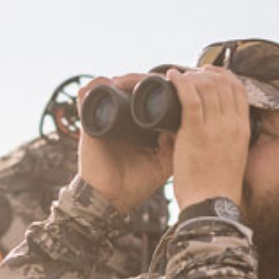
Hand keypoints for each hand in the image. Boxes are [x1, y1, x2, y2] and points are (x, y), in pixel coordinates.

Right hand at [76, 74, 172, 213]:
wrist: (111, 199)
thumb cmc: (136, 182)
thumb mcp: (165, 161)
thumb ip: (178, 143)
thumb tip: (190, 118)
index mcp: (138, 124)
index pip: (148, 95)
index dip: (160, 85)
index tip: (177, 82)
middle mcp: (120, 117)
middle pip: (131, 86)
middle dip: (145, 78)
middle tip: (162, 79)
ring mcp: (104, 118)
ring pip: (112, 86)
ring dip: (124, 79)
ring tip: (136, 81)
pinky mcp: (89, 124)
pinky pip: (87, 97)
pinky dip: (95, 86)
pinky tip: (109, 82)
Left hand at [168, 66, 250, 211]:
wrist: (212, 205)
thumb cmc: (217, 188)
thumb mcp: (231, 157)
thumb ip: (224, 140)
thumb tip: (208, 129)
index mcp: (242, 129)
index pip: (238, 90)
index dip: (224, 76)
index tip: (211, 73)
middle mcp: (231, 124)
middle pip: (222, 83)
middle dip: (206, 73)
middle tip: (191, 73)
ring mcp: (215, 127)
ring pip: (207, 87)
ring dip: (192, 76)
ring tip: (179, 76)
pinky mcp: (195, 132)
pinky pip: (189, 98)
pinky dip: (180, 83)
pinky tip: (171, 76)